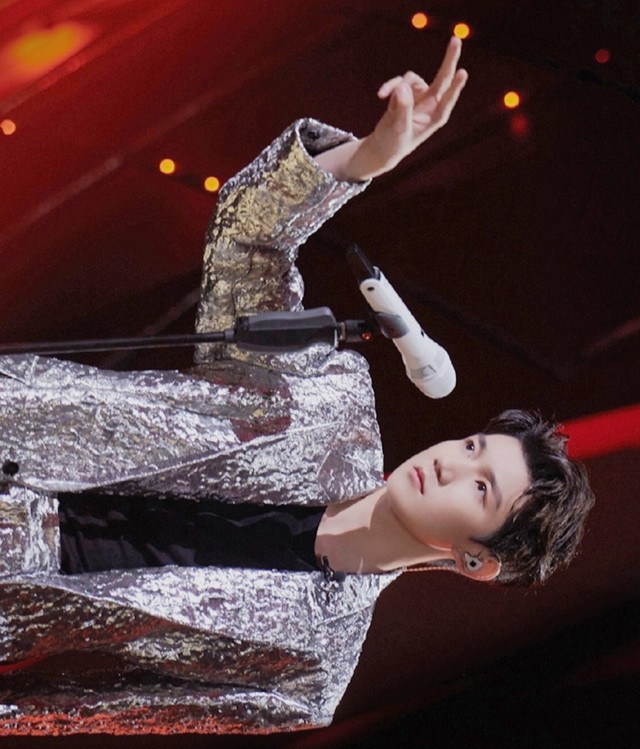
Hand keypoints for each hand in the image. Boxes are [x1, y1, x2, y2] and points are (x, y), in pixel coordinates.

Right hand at [315, 37, 467, 180]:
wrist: (384, 145)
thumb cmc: (395, 143)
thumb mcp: (398, 130)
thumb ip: (401, 109)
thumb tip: (402, 87)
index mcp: (436, 117)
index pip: (447, 99)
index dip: (455, 87)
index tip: (463, 73)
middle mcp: (432, 104)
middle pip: (443, 77)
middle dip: (449, 59)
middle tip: (455, 40)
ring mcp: (421, 95)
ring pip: (411, 79)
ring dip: (397, 86)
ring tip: (384, 97)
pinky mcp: (408, 91)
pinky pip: (399, 81)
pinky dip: (390, 86)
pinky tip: (380, 95)